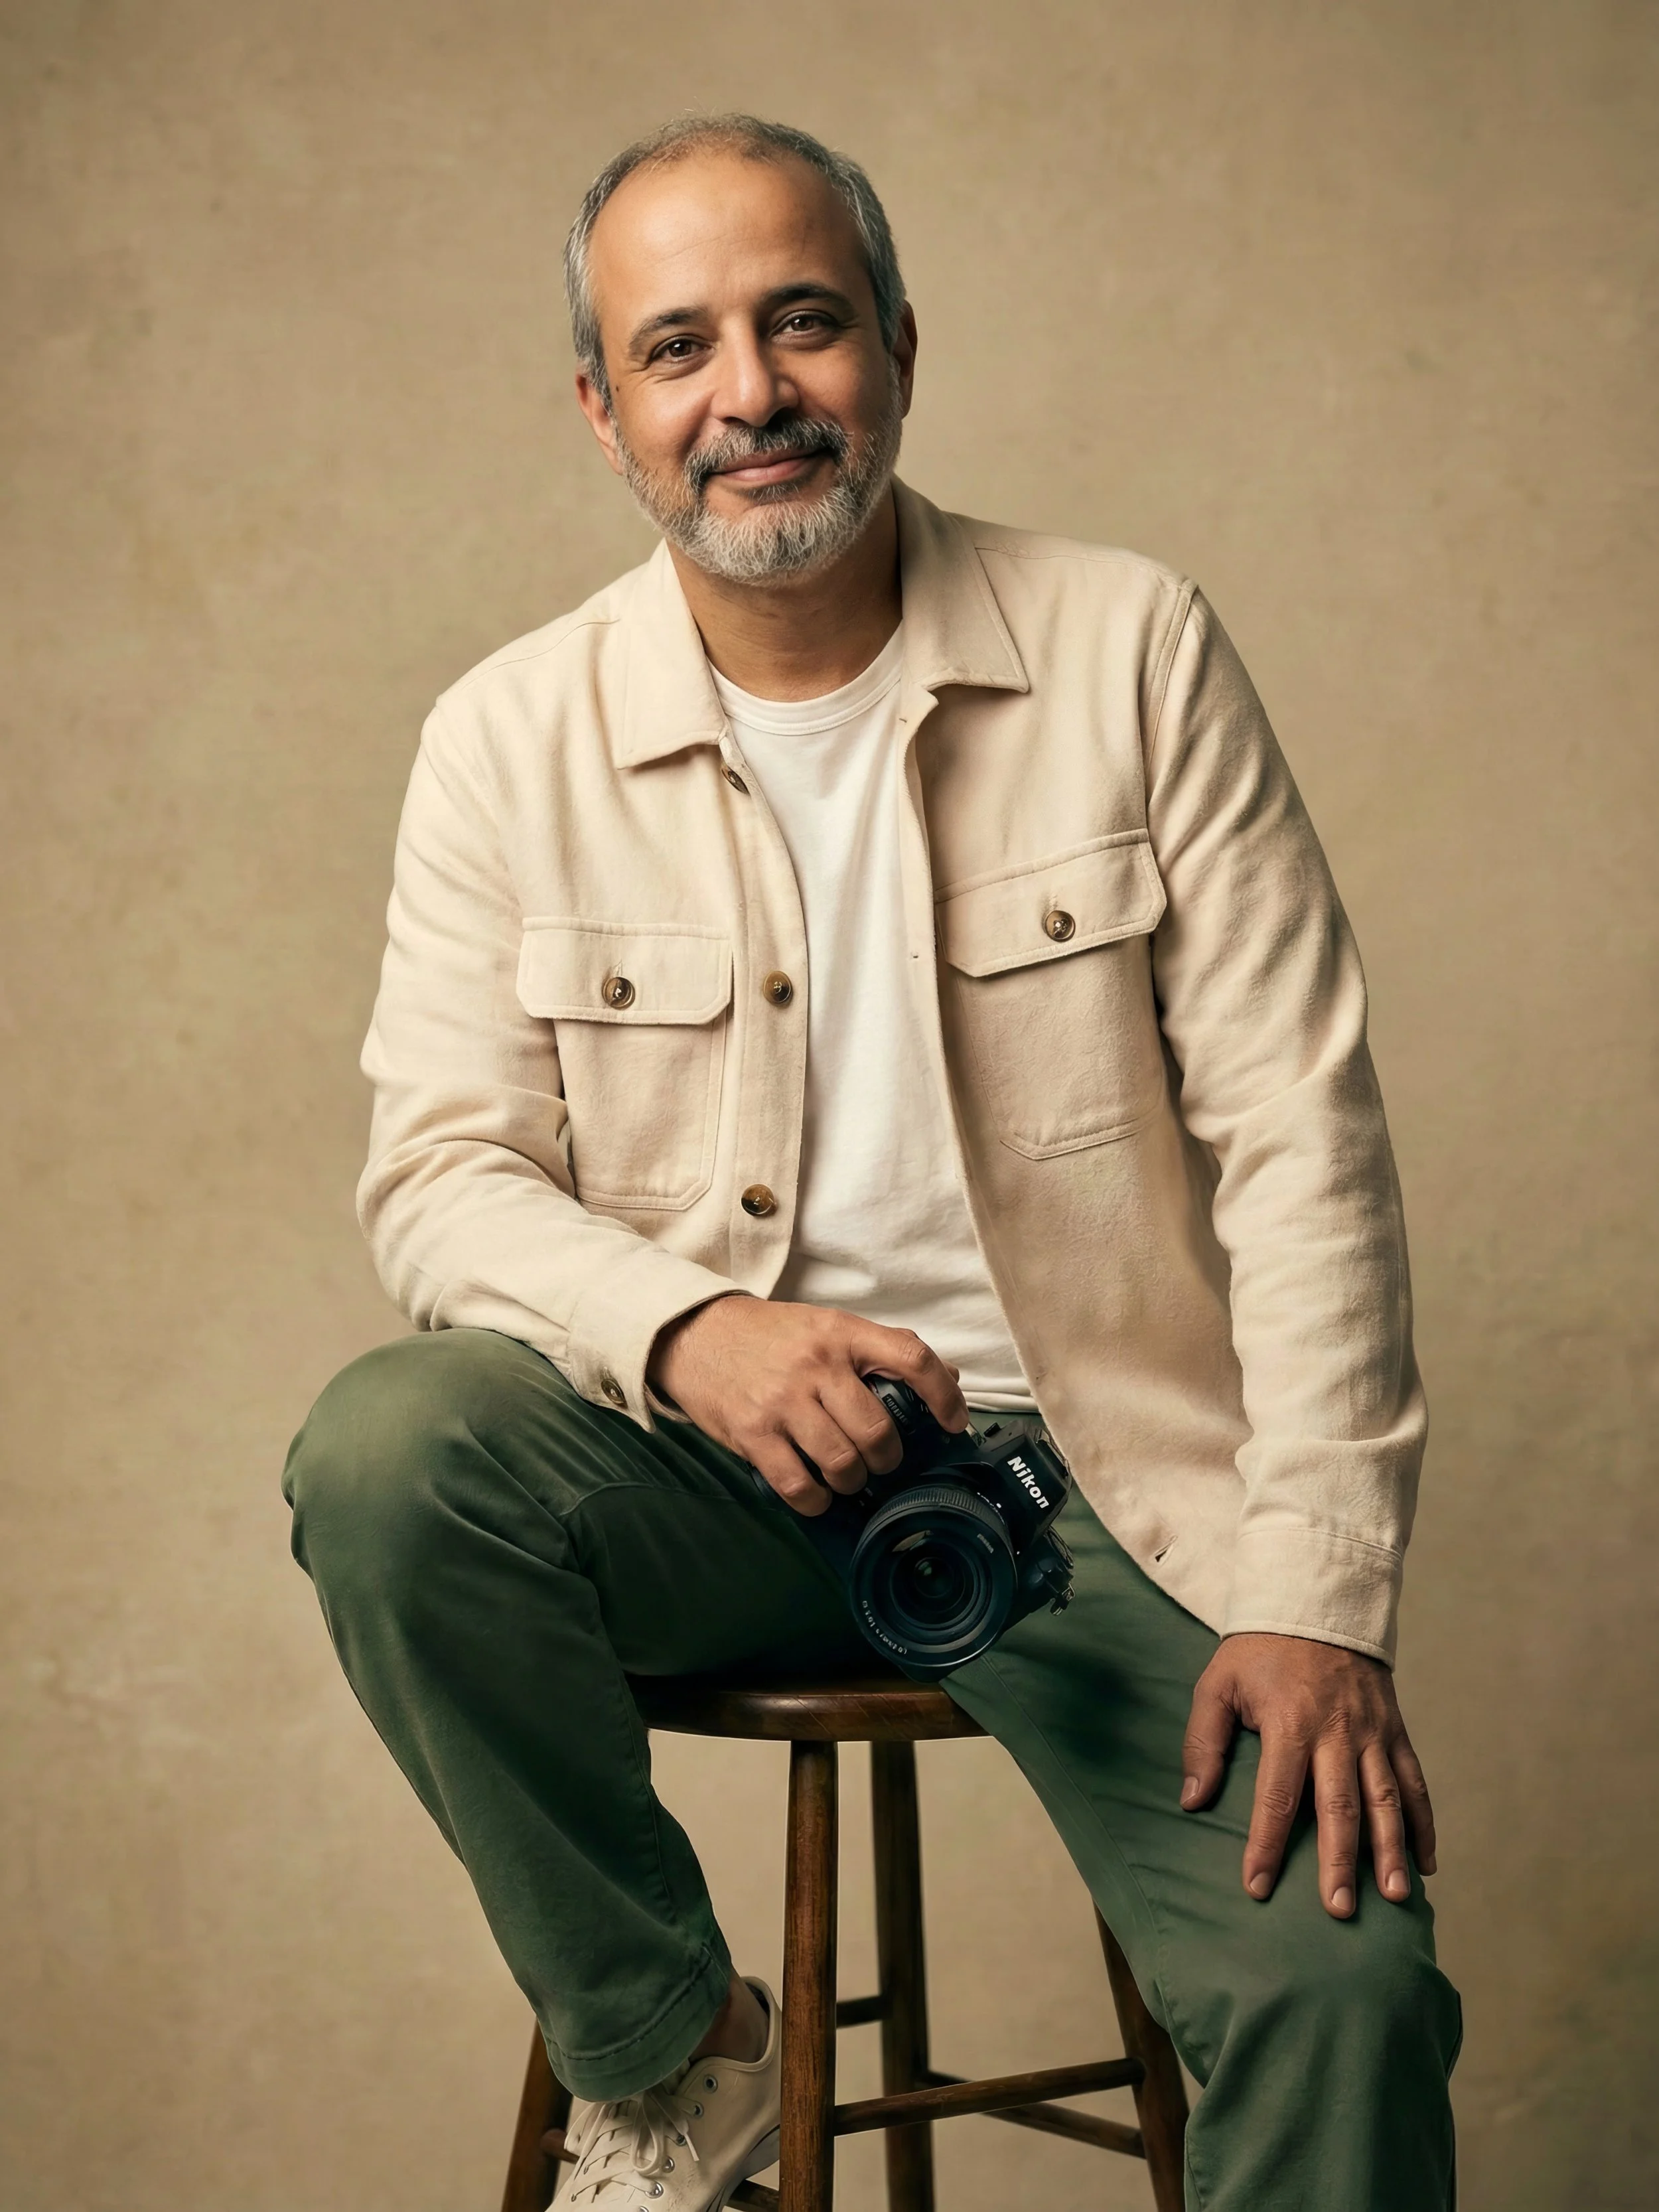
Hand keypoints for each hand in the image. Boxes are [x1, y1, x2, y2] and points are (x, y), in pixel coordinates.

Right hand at [647, 1296, 967, 1515]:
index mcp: (841, 1333)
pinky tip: (817, 1495)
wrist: (695, 1334)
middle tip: (880, 1460)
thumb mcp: (826, 1327)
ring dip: (853, 1480)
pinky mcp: (752, 1433)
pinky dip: (816, 1501)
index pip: (910, 1357)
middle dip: (888, 1458)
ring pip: (842, 1462)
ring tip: (848, 1476)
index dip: (943, 1394)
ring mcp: (782, 1401)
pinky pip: (798, 1485)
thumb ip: (880, 1350)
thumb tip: (946, 1378)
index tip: (954, 1421)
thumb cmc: (770, 1336)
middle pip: (877, 1429)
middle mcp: (815, 1365)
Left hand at [1180, 1632, 1436, 1918]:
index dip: (1265, 1846)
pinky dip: (1422, 1823)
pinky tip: (1425, 1864)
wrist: (1317, 1600)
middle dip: (1338, 1862)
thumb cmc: (1258, 1649)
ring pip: (1385, 1799)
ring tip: (1393, 1898)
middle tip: (1339, 1911)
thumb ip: (1203, 1742)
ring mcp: (1373, 1732)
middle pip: (1339, 1806)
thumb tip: (1192, 1802)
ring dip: (1389, 1851)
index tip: (1257, 1889)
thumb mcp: (1217, 1683)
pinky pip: (1414, 1781)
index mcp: (1289, 1723)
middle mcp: (1337, 1732)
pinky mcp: (1396, 1729)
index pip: (1276, 1797)